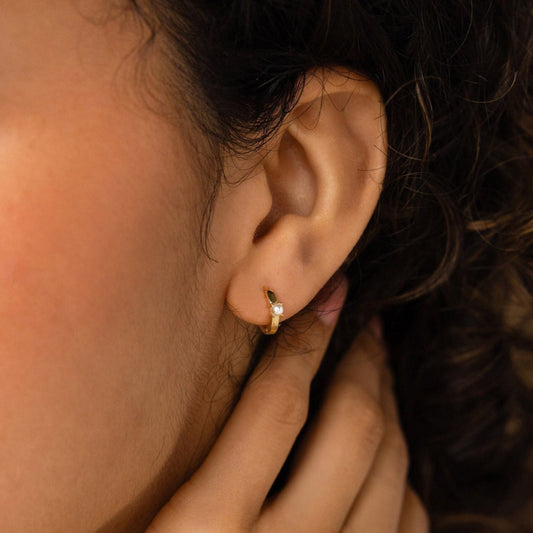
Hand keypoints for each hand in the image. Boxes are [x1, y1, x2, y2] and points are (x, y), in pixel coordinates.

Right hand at [146, 280, 428, 531]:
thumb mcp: (153, 524)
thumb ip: (194, 467)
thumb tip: (254, 385)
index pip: (276, 404)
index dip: (305, 339)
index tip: (326, 297)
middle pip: (352, 430)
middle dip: (365, 362)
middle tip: (367, 322)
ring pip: (392, 471)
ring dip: (391, 407)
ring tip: (380, 370)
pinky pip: (407, 527)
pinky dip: (405, 478)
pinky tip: (389, 454)